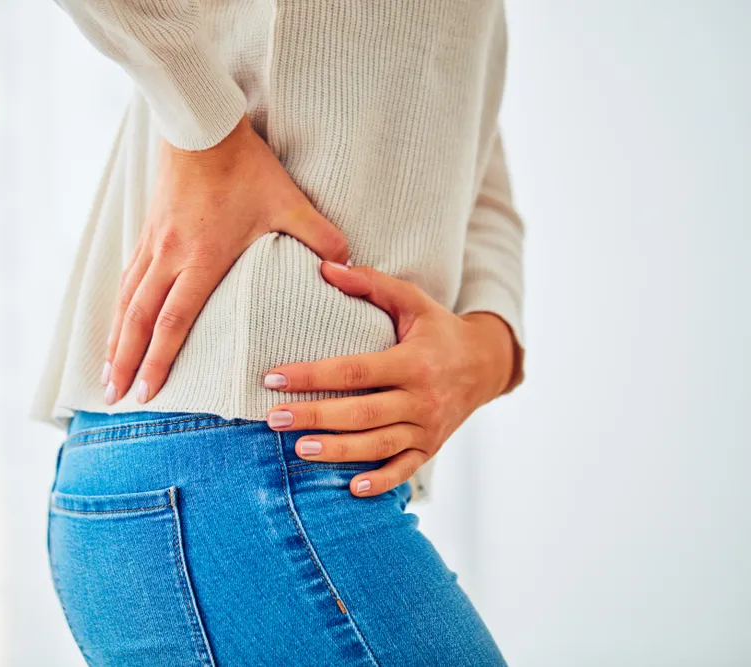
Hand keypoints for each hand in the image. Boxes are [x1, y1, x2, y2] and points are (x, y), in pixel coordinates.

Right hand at [103, 116, 348, 403]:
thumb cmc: (243, 166)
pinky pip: (127, 277)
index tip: (146, 392)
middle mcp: (169, 258)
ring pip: (126, 300)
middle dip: (125, 362)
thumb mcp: (288, 202)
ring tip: (107, 370)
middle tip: (113, 395)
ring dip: (114, 338)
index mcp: (201, 260)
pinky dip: (118, 306)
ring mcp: (154, 244)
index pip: (173, 322)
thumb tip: (350, 266)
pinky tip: (117, 322)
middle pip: (138, 320)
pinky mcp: (149, 230)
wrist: (201, 126)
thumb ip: (320, 237)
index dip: (158, 361)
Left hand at [262, 261, 516, 496]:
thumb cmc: (438, 329)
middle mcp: (422, 398)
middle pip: (361, 412)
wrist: (485, 364)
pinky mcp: (431, 448)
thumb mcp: (412, 300)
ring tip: (299, 448)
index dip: (312, 375)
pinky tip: (351, 488)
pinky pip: (405, 470)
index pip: (354, 370)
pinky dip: (381, 482)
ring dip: (338, 450)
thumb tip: (326, 267)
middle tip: (273, 418)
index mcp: (414, 361)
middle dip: (315, 416)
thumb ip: (371, 283)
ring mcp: (428, 428)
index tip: (273, 378)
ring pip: (378, 445)